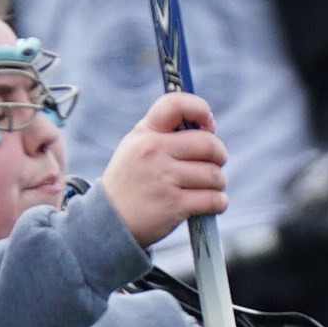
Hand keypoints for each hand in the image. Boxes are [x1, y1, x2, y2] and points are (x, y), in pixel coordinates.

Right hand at [103, 92, 230, 244]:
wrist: (108, 222)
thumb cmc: (130, 183)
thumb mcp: (135, 148)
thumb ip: (164, 134)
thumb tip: (208, 127)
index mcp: (145, 133)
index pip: (175, 104)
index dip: (200, 109)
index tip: (208, 123)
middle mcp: (153, 151)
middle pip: (208, 143)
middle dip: (219, 154)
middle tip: (216, 162)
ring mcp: (163, 178)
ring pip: (213, 174)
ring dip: (219, 182)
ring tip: (211, 187)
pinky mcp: (174, 205)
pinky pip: (213, 199)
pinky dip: (219, 202)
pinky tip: (213, 203)